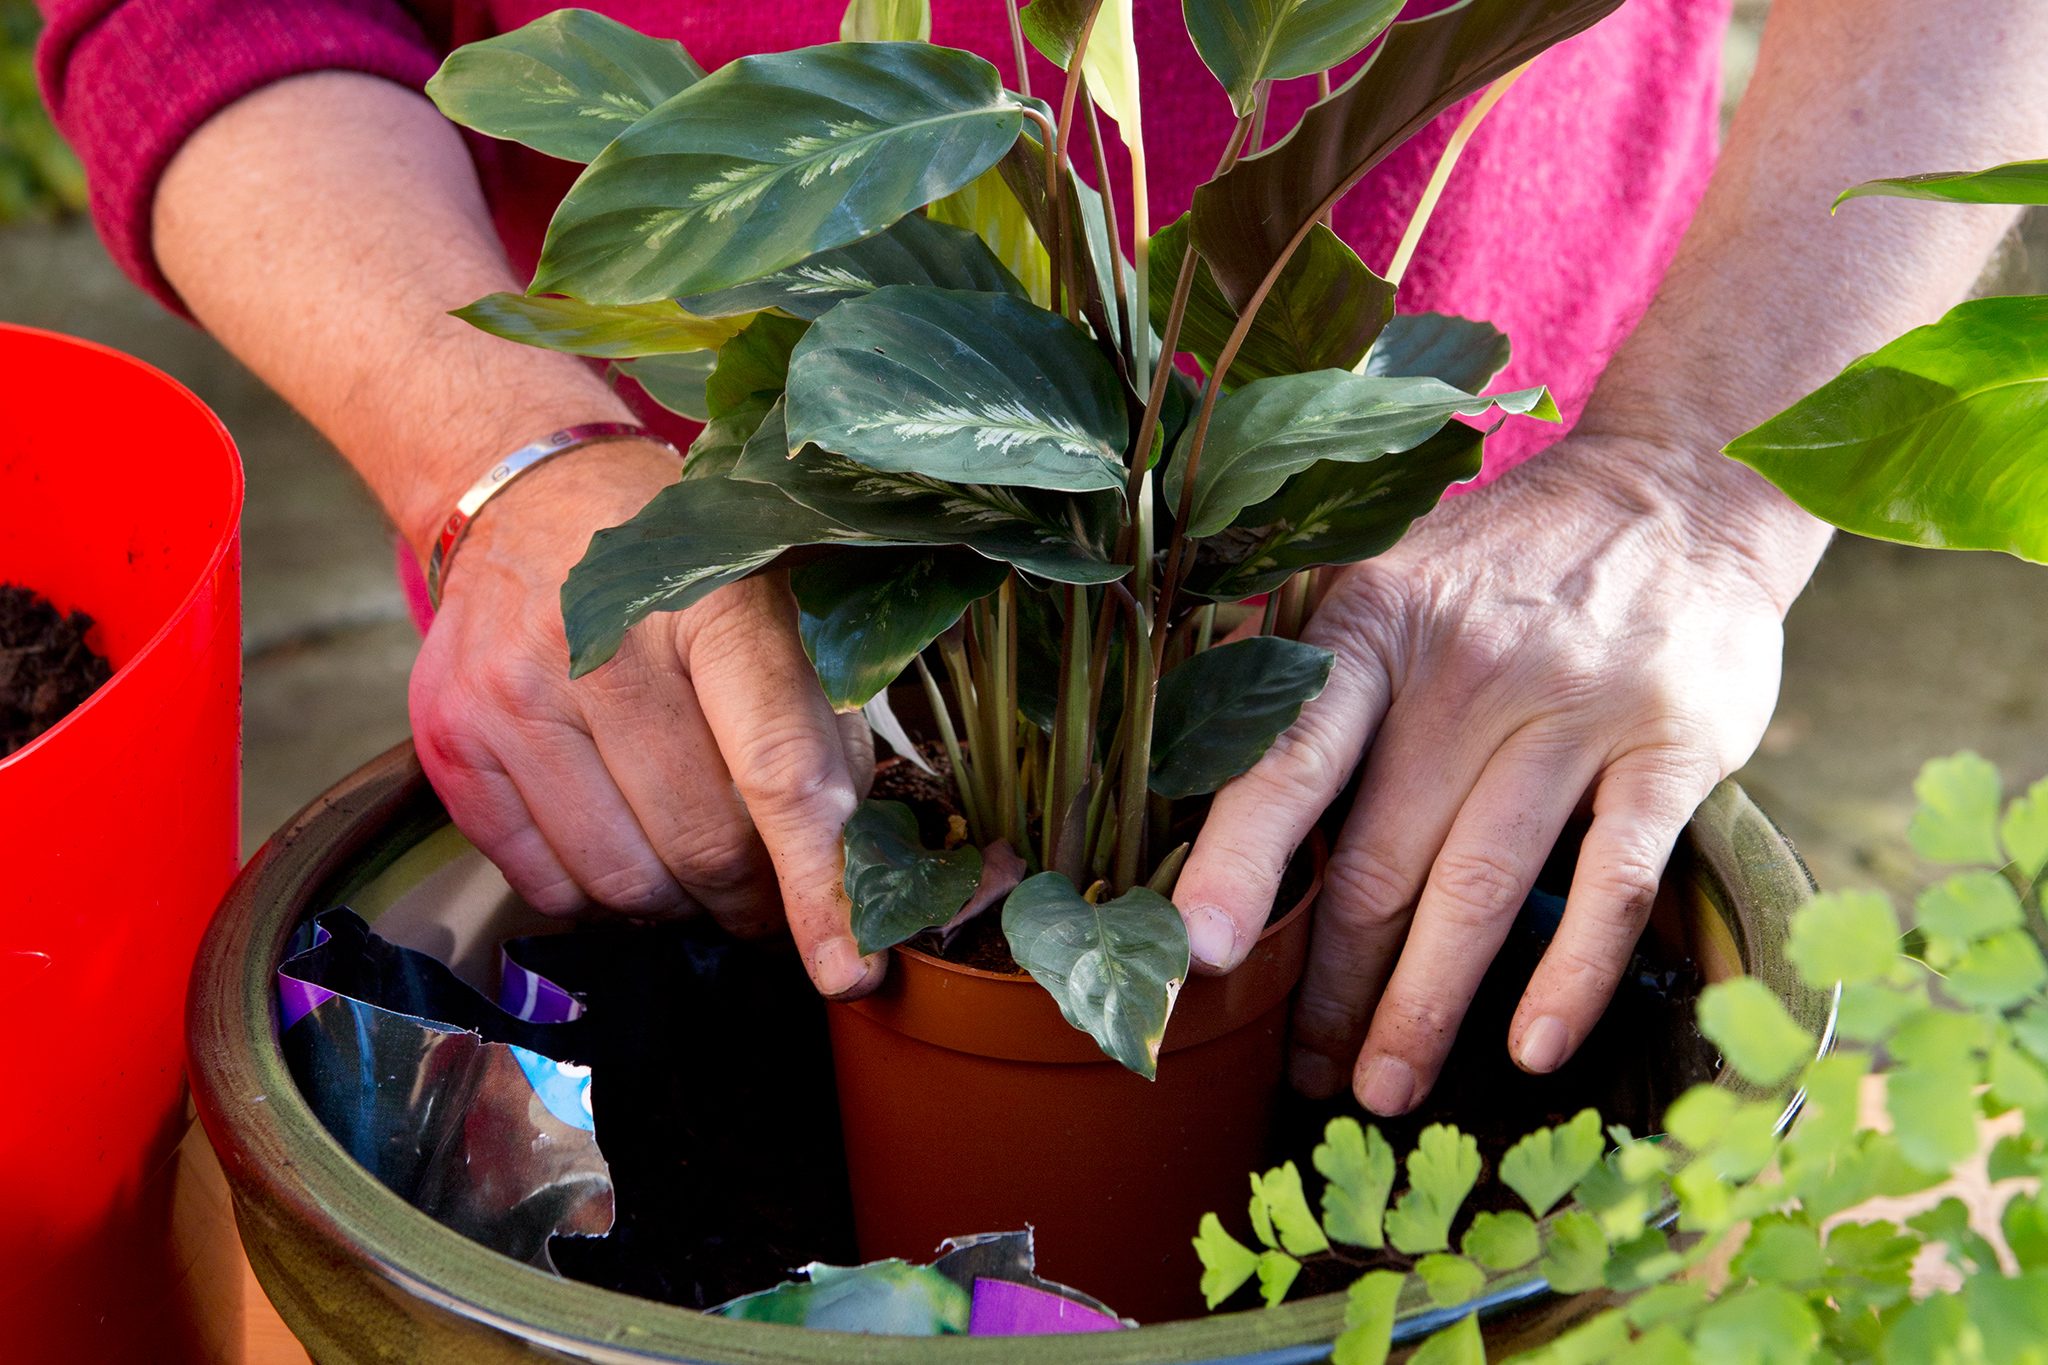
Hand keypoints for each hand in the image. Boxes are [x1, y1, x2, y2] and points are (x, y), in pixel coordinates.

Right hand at [406, 440, 883, 997]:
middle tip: (768, 891)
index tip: (849, 968)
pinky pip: (546, 885)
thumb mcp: (781, 607)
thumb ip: (826, 729)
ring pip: (624, 881)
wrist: (529, 498)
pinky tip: (622, 840)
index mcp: (712, 600)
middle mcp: (599, 643)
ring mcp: (511, 693)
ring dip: (677, 901)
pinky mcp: (450, 738)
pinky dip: (599, 894)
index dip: (818, 885)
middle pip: (702, 844)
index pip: (776, 772)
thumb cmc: (684, 568)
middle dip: (752, 896)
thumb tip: (856, 869)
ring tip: (694, 861)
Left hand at [1171, 434, 1816, 1114]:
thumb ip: (1308, 671)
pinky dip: (1568, 976)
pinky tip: (1530, 1050)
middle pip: (1379, 857)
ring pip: (1481, 889)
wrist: (1681, 488)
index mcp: (1377, 624)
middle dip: (1328, 984)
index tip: (1200, 951)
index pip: (1292, 757)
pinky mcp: (1672, 748)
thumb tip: (1194, 770)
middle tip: (1298, 1072)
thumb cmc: (1504, 562)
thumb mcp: (1389, 572)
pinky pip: (1610, 883)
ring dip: (1424, 1006)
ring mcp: (1575, 708)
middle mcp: (1469, 667)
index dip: (1239, 859)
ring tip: (1381, 1089)